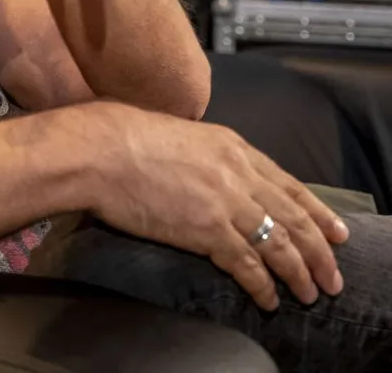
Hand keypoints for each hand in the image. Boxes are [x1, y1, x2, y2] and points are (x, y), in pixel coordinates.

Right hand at [86, 104, 349, 310]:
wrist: (99, 150)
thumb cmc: (123, 139)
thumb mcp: (180, 136)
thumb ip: (205, 156)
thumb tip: (207, 175)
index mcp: (231, 147)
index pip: (288, 183)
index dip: (316, 210)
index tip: (335, 230)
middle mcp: (237, 173)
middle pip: (294, 216)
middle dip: (319, 249)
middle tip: (331, 274)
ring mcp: (225, 202)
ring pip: (280, 243)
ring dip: (299, 272)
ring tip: (309, 293)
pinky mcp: (206, 229)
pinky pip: (247, 263)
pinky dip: (263, 285)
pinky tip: (269, 298)